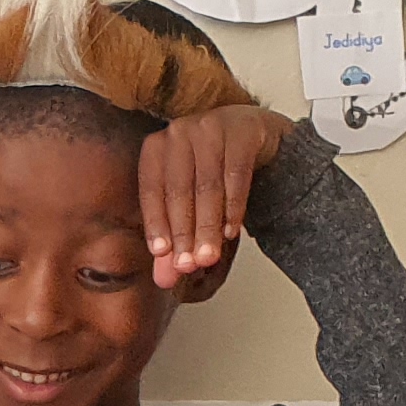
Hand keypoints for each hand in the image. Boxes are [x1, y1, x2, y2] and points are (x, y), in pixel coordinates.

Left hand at [138, 103, 292, 291]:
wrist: (254, 136)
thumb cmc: (213, 169)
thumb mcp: (190, 204)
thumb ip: (176, 240)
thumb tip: (164, 279)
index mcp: (156, 148)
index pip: (152, 190)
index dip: (156, 223)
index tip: (162, 253)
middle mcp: (179, 132)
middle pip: (179, 190)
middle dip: (184, 232)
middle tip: (189, 264)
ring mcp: (211, 126)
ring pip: (207, 185)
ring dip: (208, 225)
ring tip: (209, 256)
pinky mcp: (242, 130)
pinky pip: (237, 174)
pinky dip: (234, 207)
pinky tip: (231, 231)